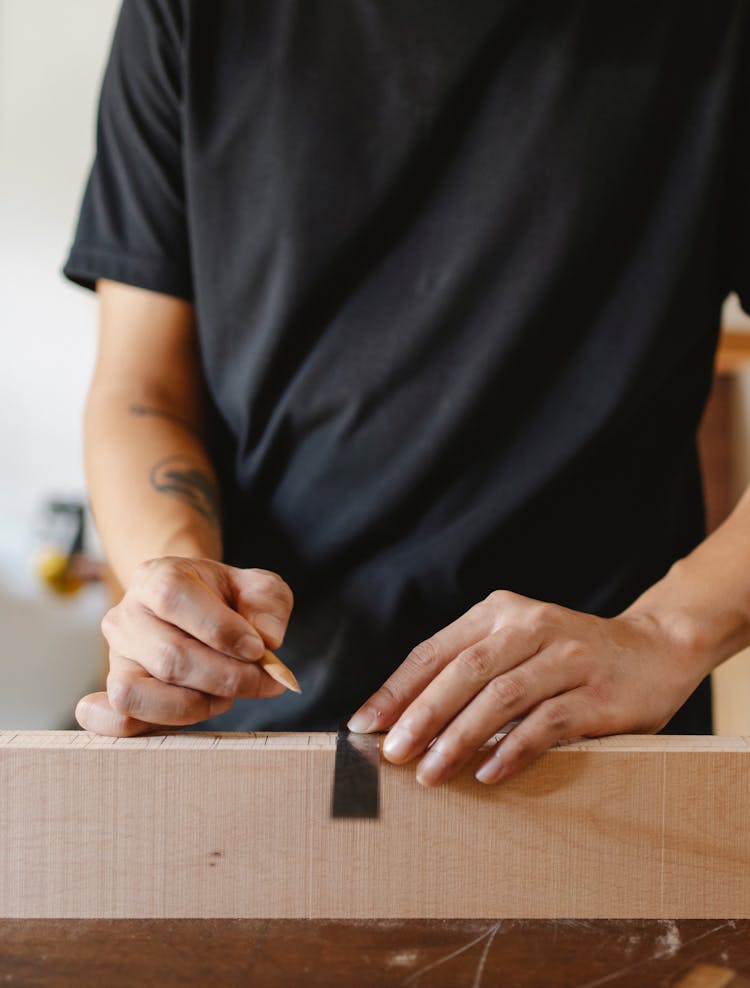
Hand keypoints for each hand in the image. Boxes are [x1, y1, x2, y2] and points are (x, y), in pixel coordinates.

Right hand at [76, 557, 294, 735]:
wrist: (195, 608)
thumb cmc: (225, 599)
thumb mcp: (257, 587)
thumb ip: (268, 603)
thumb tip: (268, 638)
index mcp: (157, 577)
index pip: (174, 598)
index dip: (220, 629)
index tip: (258, 649)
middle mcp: (126, 616)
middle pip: (168, 656)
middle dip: (226, 677)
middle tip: (262, 680)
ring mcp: (118, 657)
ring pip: (138, 694)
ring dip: (194, 704)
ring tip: (225, 696)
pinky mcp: (119, 692)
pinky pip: (115, 720)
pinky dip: (143, 726)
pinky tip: (185, 716)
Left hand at [348, 590, 706, 785]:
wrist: (653, 649)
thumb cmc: (567, 656)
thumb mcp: (516, 645)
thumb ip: (469, 670)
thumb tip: (403, 720)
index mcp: (499, 613)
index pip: (435, 650)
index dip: (396, 688)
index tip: (363, 724)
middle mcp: (531, 626)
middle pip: (464, 670)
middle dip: (421, 714)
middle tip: (392, 754)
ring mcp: (567, 657)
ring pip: (501, 696)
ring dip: (460, 737)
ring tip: (430, 773)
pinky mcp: (597, 693)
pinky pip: (547, 722)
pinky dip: (513, 749)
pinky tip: (488, 774)